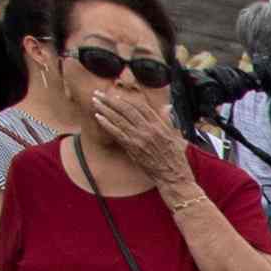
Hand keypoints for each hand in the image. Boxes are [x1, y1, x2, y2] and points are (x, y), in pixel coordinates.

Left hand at [86, 72, 188, 186]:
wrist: (173, 176)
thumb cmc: (175, 159)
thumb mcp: (175, 136)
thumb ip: (168, 120)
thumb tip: (167, 107)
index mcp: (159, 125)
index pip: (140, 106)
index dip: (127, 99)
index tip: (116, 95)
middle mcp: (149, 129)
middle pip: (126, 109)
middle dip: (111, 100)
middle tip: (99, 94)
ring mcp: (140, 138)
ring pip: (119, 119)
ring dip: (105, 109)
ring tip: (95, 101)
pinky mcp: (133, 148)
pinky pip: (117, 132)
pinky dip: (106, 124)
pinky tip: (98, 116)